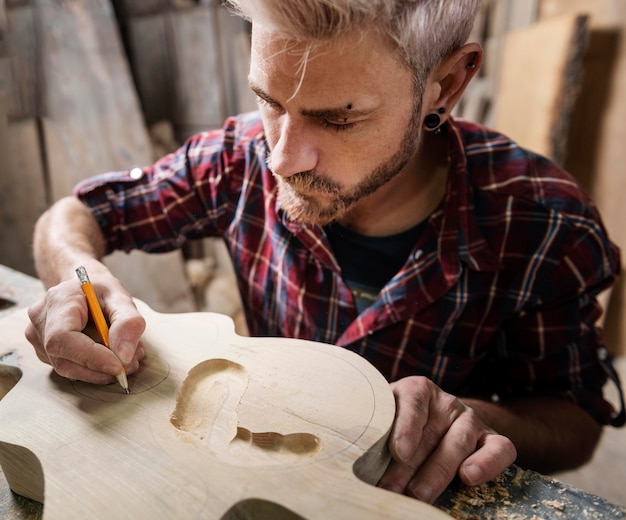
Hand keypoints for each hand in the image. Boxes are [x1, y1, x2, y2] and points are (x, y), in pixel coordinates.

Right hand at [25, 275, 145, 383]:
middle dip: (100, 368)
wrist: (84, 289)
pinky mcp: (43, 351)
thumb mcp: (121, 298)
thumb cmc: (101, 291)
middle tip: (130, 365)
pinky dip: (93, 368)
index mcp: (58, 301)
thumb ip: (128, 322)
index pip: (63, 338)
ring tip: (126, 359)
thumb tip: (124, 356)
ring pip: (67, 368)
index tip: (119, 366)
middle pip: (63, 360)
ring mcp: (37, 337)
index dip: (90, 357)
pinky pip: (68, 367)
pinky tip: (110, 356)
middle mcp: (41, 320)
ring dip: (99, 371)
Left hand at [378, 376, 516, 502]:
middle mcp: (446, 402)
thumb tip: (355, 452)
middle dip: (410, 466)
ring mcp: (471, 420)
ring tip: (420, 494)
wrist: (433, 424)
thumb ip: (375, 427)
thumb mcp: (384, 419)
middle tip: (393, 489)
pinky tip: (468, 478)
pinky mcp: (491, 439)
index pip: (413, 401)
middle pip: (431, 432)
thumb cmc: (398, 425)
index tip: (397, 452)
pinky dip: (488, 463)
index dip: (406, 426)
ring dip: (438, 471)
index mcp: (417, 389)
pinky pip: (500, 448)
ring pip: (459, 442)